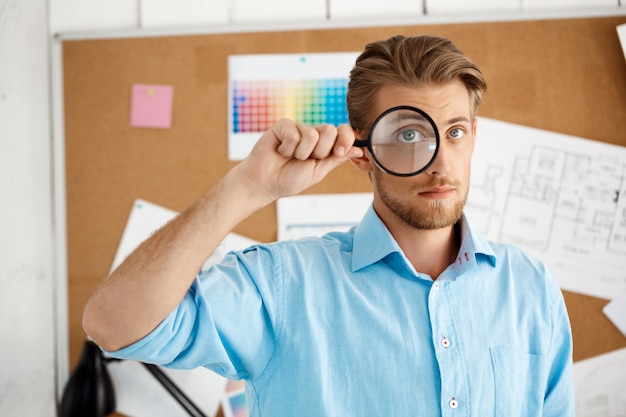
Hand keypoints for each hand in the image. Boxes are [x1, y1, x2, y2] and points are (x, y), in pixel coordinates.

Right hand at [237, 119, 363, 203]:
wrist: (265, 183)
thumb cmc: (289, 179)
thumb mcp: (318, 171)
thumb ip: (336, 158)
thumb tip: (360, 149)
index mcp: (325, 144)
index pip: (343, 132)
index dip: (346, 139)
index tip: (340, 152)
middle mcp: (313, 133)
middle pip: (330, 130)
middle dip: (320, 151)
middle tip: (306, 159)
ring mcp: (298, 128)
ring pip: (312, 134)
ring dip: (301, 153)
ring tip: (290, 157)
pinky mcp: (284, 125)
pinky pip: (294, 133)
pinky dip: (287, 148)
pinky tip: (280, 151)